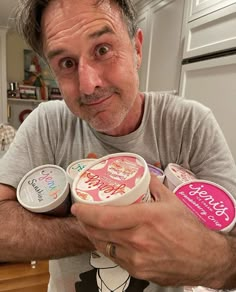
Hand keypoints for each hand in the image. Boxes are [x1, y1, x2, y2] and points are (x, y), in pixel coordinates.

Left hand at [71, 175, 228, 287]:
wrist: (204, 258)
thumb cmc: (189, 228)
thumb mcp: (172, 200)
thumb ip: (153, 184)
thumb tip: (141, 173)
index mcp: (145, 218)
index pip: (105, 217)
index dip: (86, 212)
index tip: (77, 207)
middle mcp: (138, 240)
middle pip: (99, 233)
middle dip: (85, 223)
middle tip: (81, 214)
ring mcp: (137, 259)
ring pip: (104, 247)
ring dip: (93, 235)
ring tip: (90, 225)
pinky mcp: (139, 272)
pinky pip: (115, 258)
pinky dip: (107, 247)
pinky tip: (108, 240)